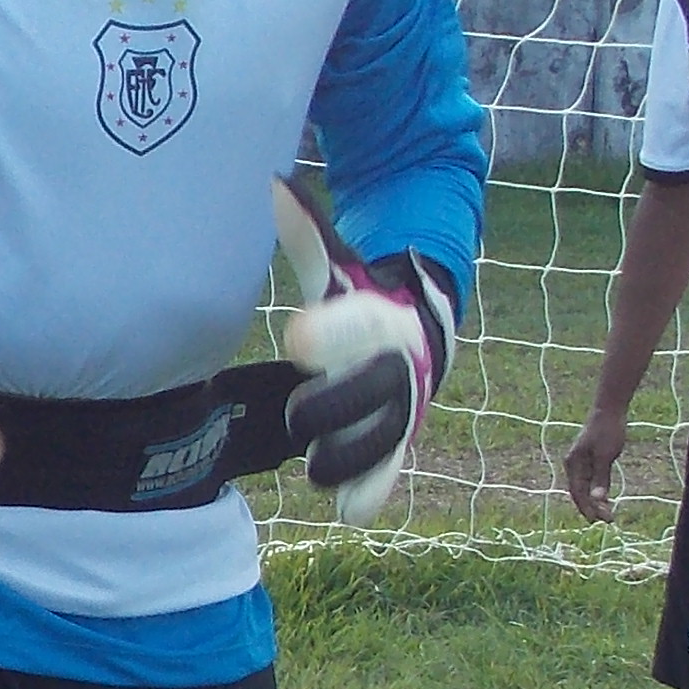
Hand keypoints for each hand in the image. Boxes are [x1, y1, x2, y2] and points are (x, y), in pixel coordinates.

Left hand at [270, 183, 453, 522]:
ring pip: (376, 442)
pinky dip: (368, 492)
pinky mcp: (395, 448)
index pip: (359, 326)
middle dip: (327, 406)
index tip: (296, 336)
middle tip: (301, 407)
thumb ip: (307, 233)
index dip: (331, 333)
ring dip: (340, 452)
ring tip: (312, 453)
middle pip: (367, 396)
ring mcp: (401, 412)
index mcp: (380, 320)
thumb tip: (274, 182)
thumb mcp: (336, 266)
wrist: (413, 336)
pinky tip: (348, 506)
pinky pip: (386, 476)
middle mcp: (397, 368)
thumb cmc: (358, 298)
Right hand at [561, 410, 631, 521]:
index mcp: (573, 464)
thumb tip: (598, 499)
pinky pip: (590, 481)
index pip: (577, 492)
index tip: (598, 520)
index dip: (587, 508)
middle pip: (579, 492)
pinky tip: (605, 500)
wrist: (608, 411)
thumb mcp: (606, 456)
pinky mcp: (589, 461)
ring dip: (594, 502)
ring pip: (585, 488)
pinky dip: (597, 491)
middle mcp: (573, 465)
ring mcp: (580, 463)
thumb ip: (601, 478)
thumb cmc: (607, 431)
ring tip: (606, 514)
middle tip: (607, 520)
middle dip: (591, 508)